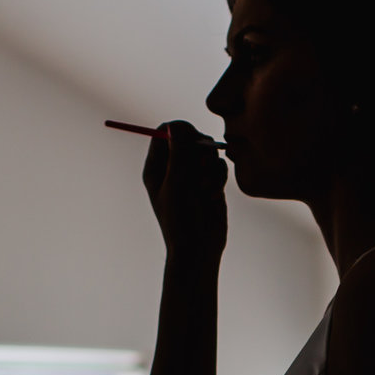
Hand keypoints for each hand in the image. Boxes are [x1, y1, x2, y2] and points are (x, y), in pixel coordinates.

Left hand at [140, 121, 227, 263]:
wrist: (198, 249)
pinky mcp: (210, 183)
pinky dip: (218, 179)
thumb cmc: (179, 219)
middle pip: (188, 138)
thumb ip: (177, 153)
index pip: (164, 132)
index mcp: (156, 167)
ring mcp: (192, 175)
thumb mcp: (176, 183)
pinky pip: (218, 167)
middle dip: (198, 149)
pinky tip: (212, 196)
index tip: (191, 136)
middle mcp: (173, 168)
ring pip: (206, 152)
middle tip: (201, 164)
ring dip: (209, 168)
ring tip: (204, 189)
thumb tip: (174, 126)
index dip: (178, 130)